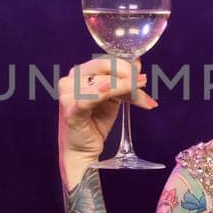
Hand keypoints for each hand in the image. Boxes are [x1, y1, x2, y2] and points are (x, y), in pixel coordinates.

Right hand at [57, 58, 156, 186]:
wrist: (83, 151)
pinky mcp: (71, 110)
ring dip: (126, 87)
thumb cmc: (95, 123)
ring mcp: (68, 94)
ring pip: (102, 81)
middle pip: (104, 66)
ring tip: (143, 99)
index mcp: (79, 73)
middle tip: (144, 83)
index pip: (106, 61)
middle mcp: (70, 80)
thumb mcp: (114, 98)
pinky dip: (104, 91)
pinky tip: (115, 90)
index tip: (143, 77)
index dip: (126, 67)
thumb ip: (123, 81)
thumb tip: (137, 63)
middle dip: (128, 76)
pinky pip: (91, 97)